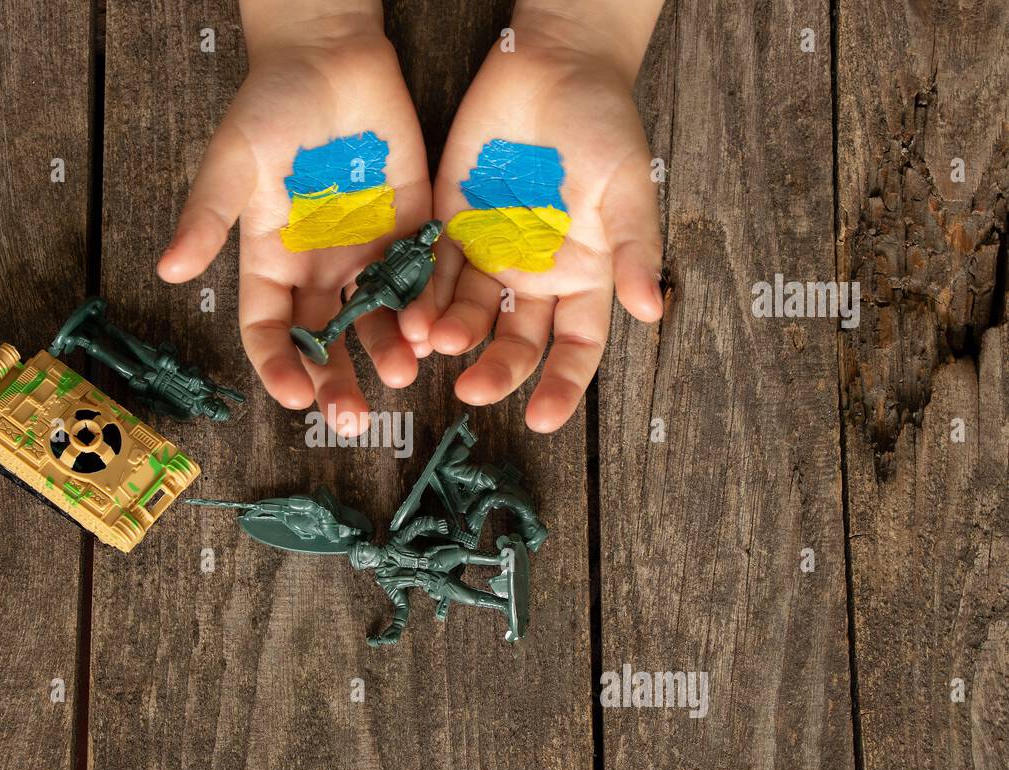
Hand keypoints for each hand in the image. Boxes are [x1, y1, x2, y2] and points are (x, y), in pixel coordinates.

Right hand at [158, 5, 430, 435]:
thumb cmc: (272, 103)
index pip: (270, 328)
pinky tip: (433, 327)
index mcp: (273, 259)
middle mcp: (320, 266)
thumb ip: (208, 216)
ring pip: (379, 317)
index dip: (279, 364)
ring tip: (401, 372)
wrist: (331, 52)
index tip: (294, 395)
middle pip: (327, 338)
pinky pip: (421, 274)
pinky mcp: (412, 225)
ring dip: (388, 349)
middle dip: (337, 380)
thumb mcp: (233, 160)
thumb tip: (171, 272)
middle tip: (353, 417)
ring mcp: (368, 249)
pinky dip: (426, 303)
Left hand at [408, 2, 664, 432]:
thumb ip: (635, 249)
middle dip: (496, 369)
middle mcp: (532, 278)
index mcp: (581, 277)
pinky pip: (430, 271)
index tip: (542, 418)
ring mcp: (487, 255)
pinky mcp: (448, 226)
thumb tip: (650, 311)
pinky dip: (418, 294)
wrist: (552, 64)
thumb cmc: (601, 124)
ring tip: (434, 343)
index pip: (574, 348)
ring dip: (450, 334)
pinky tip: (406, 314)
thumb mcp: (629, 186)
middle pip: (514, 341)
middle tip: (471, 390)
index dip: (561, 385)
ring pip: (467, 312)